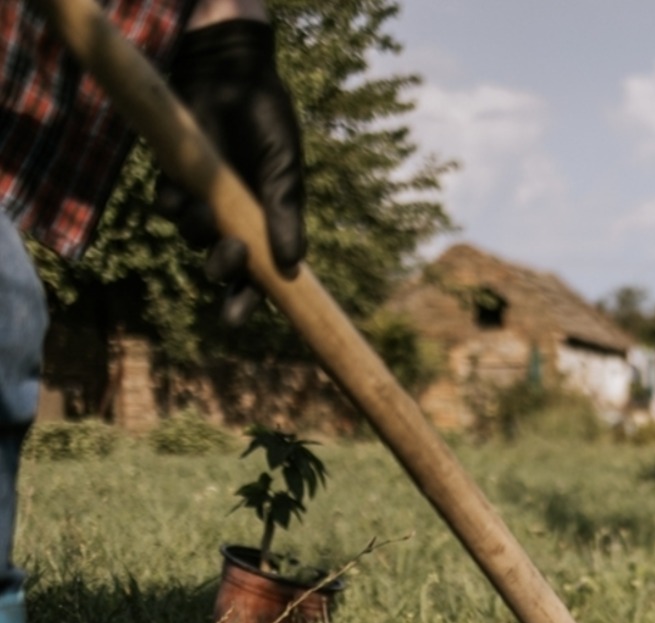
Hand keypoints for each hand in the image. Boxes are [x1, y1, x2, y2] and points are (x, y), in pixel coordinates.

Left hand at [155, 19, 305, 325]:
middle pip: (224, 266)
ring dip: (198, 232)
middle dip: (223, 268)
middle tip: (229, 253)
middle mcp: (236, 221)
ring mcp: (204, 203)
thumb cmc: (267, 123)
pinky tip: (183, 190)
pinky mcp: (176, 182)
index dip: (247, 301)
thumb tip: (293, 267)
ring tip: (206, 209)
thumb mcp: (284, 172)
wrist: (230, 77)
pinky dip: (173, 206)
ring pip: (192, 239)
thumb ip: (285, 216)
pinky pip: (167, 209)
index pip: (259, 276)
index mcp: (269, 225)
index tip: (234, 320)